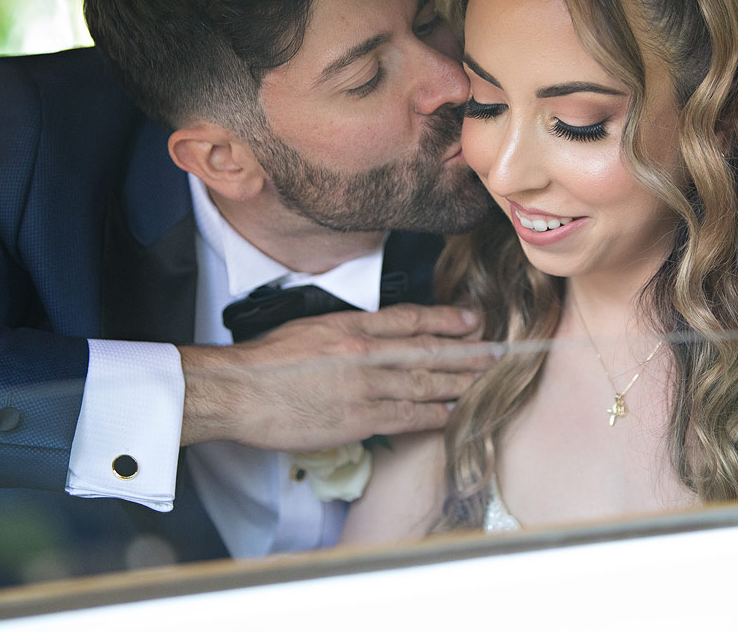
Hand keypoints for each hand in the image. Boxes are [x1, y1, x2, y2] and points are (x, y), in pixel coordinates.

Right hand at [178, 304, 492, 450]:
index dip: (446, 319)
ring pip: (423, 384)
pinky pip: (406, 416)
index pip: (411, 319)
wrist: (239, 391)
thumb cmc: (266, 362)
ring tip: (485, 381)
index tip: (472, 320)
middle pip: (427, 351)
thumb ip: (348, 332)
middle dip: (467, 353)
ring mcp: (363, 387)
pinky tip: (451, 412)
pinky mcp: (357, 419)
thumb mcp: (310, 329)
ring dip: (459, 383)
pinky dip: (432, 414)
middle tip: (498, 353)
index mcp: (350, 326)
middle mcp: (363, 352)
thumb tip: (378, 336)